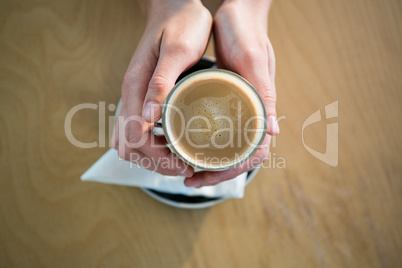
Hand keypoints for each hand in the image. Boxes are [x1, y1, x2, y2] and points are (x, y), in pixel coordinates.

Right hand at [112, 0, 211, 175]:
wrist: (173, 8)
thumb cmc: (180, 25)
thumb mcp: (177, 51)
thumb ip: (161, 83)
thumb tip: (149, 119)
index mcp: (135, 87)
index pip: (136, 138)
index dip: (159, 157)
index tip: (185, 164)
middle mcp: (130, 95)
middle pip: (130, 146)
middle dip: (156, 162)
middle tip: (186, 167)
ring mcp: (135, 97)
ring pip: (131, 142)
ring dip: (153, 157)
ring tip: (181, 160)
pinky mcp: (143, 97)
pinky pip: (138, 130)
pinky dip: (152, 145)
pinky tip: (173, 145)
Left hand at [184, 0, 278, 186]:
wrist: (239, 12)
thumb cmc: (247, 33)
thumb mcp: (253, 61)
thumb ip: (265, 94)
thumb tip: (274, 133)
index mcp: (261, 108)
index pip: (253, 153)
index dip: (231, 170)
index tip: (205, 176)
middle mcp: (251, 112)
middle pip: (238, 154)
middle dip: (215, 172)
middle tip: (188, 177)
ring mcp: (238, 106)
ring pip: (227, 145)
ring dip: (208, 161)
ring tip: (184, 166)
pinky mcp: (226, 98)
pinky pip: (218, 128)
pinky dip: (203, 141)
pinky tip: (185, 142)